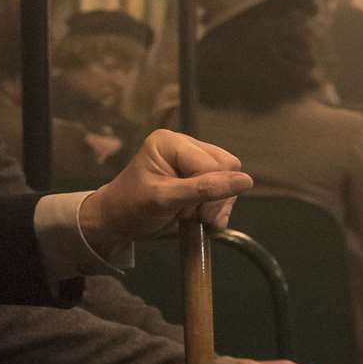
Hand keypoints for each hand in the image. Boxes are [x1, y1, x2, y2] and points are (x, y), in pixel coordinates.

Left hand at [80, 130, 251, 255]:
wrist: (116, 222)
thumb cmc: (131, 207)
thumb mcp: (165, 199)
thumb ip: (204, 189)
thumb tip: (246, 181)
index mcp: (170, 142)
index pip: (214, 163)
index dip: (210, 192)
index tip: (192, 215)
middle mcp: (184, 145)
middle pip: (226, 167)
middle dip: (214, 198)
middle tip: (192, 216)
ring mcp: (192, 160)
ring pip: (229, 178)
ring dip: (215, 205)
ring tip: (190, 217)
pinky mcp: (198, 176)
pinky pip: (224, 188)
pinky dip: (216, 208)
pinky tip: (201, 219)